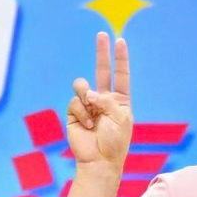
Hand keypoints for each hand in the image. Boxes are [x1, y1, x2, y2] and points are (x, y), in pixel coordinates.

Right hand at [64, 31, 133, 174]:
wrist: (99, 161)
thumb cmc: (115, 142)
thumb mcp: (120, 117)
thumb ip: (107, 100)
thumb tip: (88, 93)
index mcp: (120, 101)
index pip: (121, 75)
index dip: (120, 58)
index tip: (121, 41)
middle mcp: (104, 100)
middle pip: (102, 71)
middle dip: (102, 53)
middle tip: (102, 34)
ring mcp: (88, 105)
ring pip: (82, 86)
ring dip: (86, 95)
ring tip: (92, 111)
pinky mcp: (74, 113)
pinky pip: (74, 101)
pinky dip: (81, 112)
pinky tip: (87, 125)